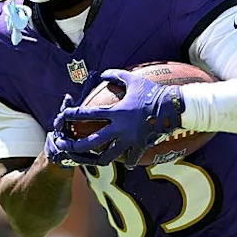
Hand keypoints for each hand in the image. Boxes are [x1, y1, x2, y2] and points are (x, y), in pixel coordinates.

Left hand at [51, 69, 185, 167]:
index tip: (61, 116)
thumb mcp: (133, 79)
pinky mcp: (141, 147)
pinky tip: (124, 162)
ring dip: (95, 159)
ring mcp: (131, 140)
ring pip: (107, 157)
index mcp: (116, 112)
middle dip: (74, 146)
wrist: (175, 107)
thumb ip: (115, 75)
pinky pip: (131, 159)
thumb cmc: (153, 92)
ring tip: (87, 159)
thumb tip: (102, 74)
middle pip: (91, 143)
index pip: (86, 114)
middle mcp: (120, 129)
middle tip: (64, 145)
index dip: (71, 115)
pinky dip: (127, 161)